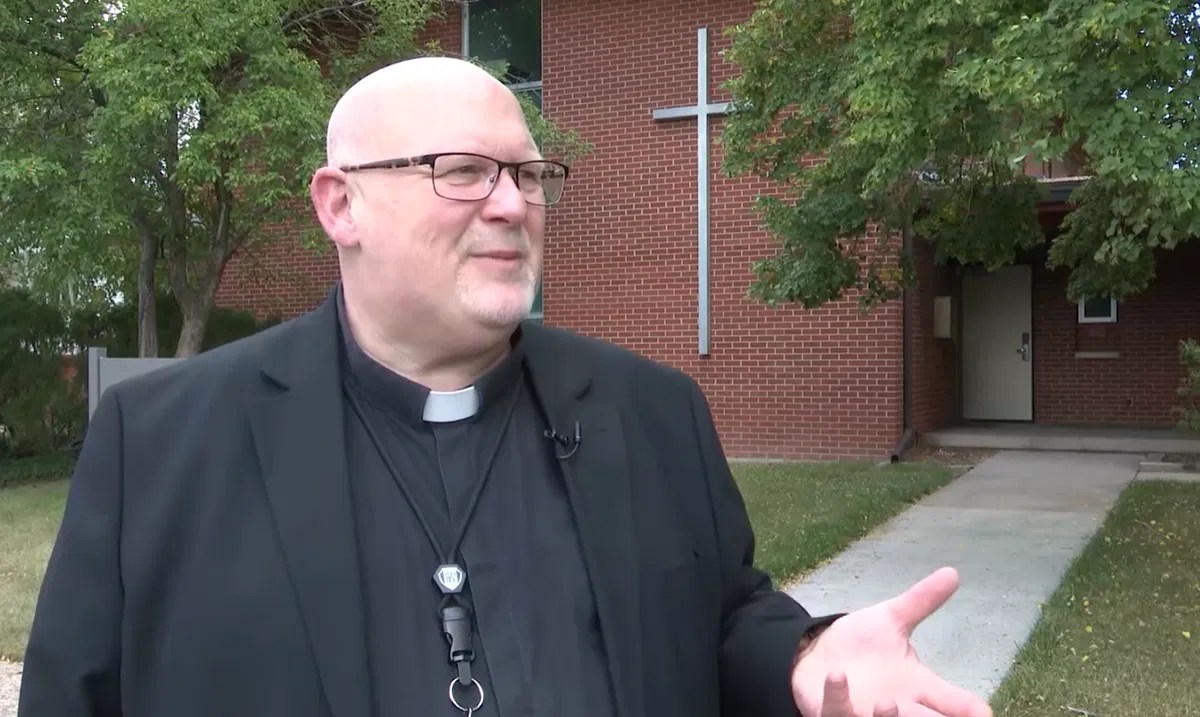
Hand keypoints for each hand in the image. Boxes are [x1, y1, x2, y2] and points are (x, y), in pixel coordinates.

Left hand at [790, 567, 992, 716]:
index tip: (984, 712)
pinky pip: (835, 710)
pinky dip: (837, 696)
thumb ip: (922, 601)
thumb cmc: (861, 644)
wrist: (818, 653)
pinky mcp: (833, 711)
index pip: (950, 700)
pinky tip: (838, 675)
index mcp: (916, 686)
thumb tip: (952, 572)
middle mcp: (896, 705)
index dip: (969, 709)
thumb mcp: (893, 619)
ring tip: (888, 702)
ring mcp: (863, 712)